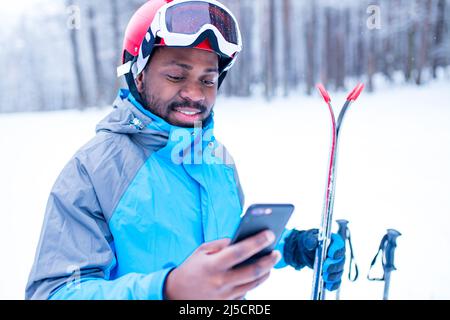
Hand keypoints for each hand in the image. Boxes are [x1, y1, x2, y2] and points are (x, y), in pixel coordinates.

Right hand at [164, 230, 280, 299]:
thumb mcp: (202, 250)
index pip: (240, 251)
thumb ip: (221, 244)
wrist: (176, 293)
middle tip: (276, 252)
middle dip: (269, 261)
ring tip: (270, 262)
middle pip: (252, 271)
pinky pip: (246, 293)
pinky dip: (253, 283)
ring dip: (266, 272)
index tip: (269, 234)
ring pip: (253, 284)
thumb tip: (242, 238)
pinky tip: (258, 274)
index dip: (257, 242)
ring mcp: (225, 296)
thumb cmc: (191, 268)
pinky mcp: (226, 305)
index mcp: (213, 265)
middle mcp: (221, 281)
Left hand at [284, 229, 344, 290]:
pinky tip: (328, 286)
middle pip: (340, 260)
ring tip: (325, 278)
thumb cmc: (309, 241)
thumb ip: (310, 240)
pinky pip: (337, 280)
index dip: (336, 250)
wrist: (306, 250)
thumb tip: (313, 243)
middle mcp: (338, 253)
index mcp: (334, 241)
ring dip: (333, 276)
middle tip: (325, 268)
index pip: (339, 245)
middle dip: (333, 265)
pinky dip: (333, 284)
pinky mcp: (333, 273)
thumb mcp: (307, 238)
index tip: (331, 254)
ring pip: (339, 271)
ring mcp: (337, 264)